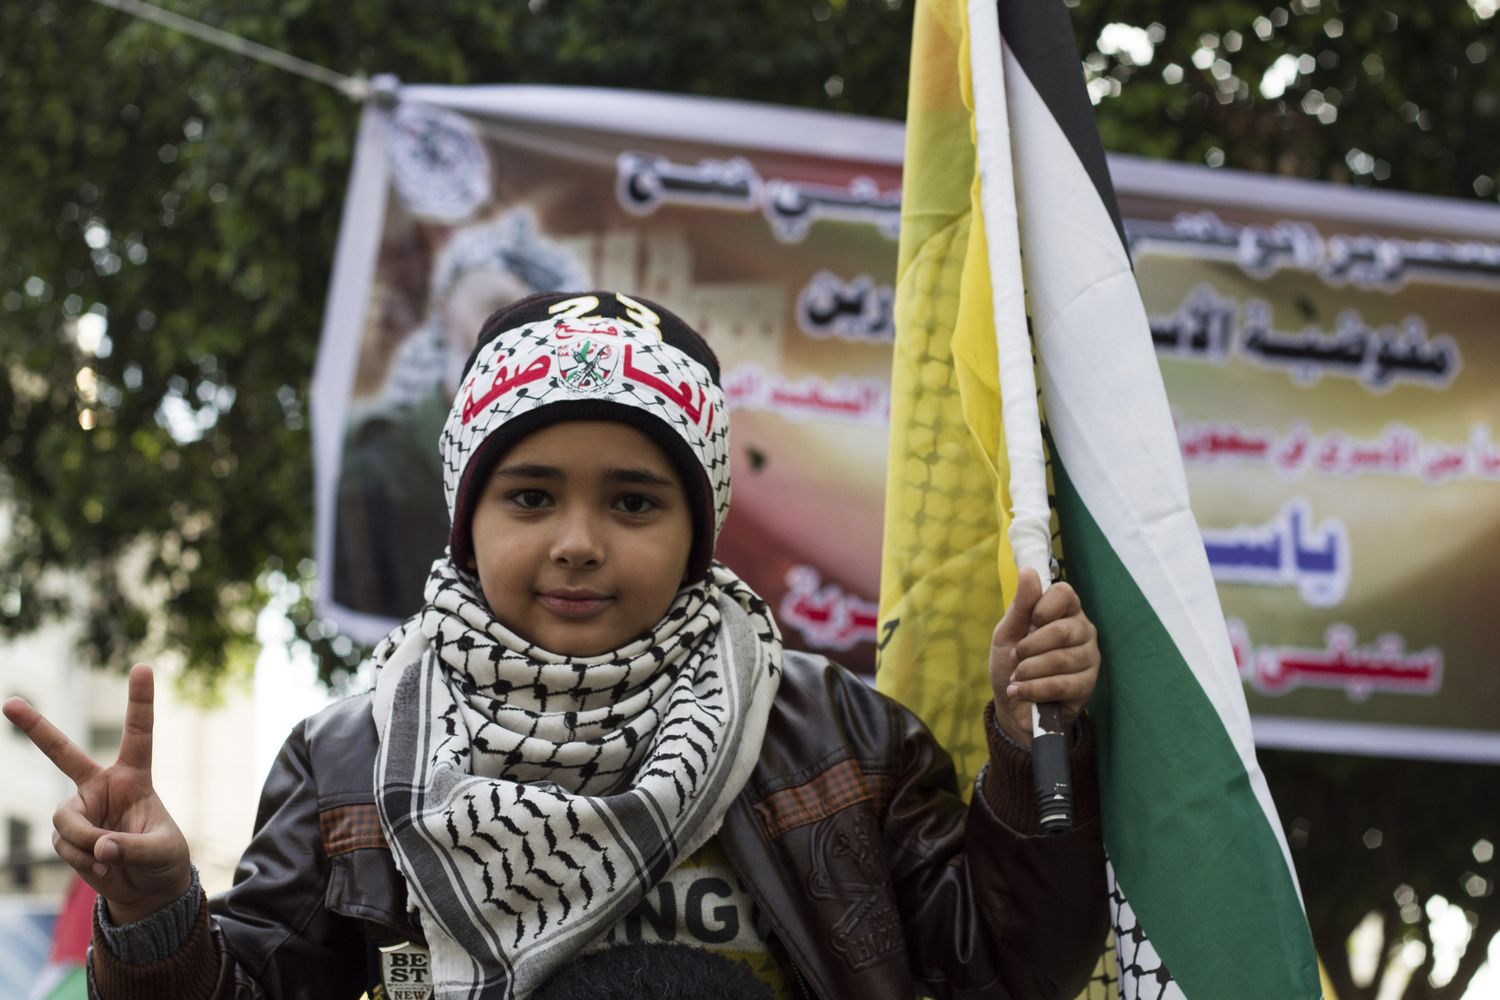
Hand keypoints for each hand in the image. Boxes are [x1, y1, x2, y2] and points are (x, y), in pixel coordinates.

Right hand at [3, 663, 191, 924]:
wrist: (147, 888)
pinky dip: (82, 861)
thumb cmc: (163, 860)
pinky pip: (64, 845)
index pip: (138, 733)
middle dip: (35, 727)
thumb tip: (99, 847)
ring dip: (85, 842)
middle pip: (62, 753)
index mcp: (134, 776)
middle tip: (7, 702)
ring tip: (111, 858)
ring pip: (65, 820)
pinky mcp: (66, 835)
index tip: (142, 665)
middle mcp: (101, 786)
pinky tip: (102, 867)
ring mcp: (80, 809)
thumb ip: (131, 848)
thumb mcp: (161, 852)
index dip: (139, 700)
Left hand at [988, 568, 1099, 746]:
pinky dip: (1033, 689)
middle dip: (1029, 647)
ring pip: (1060, 659)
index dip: (1043, 607)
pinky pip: (1061, 684)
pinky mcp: (1088, 685)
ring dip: (1028, 671)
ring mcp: (1089, 658)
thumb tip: (1028, 571)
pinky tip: (1021, 691)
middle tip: (1017, 657)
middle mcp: (1083, 630)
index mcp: (1065, 611)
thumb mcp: (1007, 633)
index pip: (1065, 593)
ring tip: (1017, 677)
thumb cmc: (1012, 664)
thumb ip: (1020, 605)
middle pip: (1062, 630)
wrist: (1014, 706)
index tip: (1030, 622)